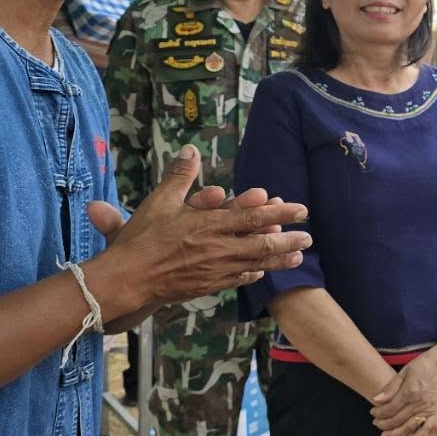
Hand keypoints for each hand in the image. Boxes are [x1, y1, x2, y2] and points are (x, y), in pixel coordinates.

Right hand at [86, 146, 310, 318]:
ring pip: (255, 264)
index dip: (280, 212)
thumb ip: (179, 176)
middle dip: (289, 239)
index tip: (301, 209)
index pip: (253, 217)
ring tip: (298, 257)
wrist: (128, 278)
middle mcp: (218, 248)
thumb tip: (191, 149)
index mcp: (210, 224)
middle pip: (263, 243)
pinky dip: (253, 274)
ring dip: (279, 260)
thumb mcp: (159, 201)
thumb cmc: (142, 238)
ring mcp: (215, 270)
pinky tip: (262, 272)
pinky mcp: (207, 285)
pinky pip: (237, 279)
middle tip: (309, 237)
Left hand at [371, 350, 436, 434]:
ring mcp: (430, 408)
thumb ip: (391, 388)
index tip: (372, 413)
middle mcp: (420, 402)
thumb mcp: (405, 371)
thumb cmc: (425, 363)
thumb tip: (376, 400)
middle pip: (397, 420)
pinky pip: (426, 429)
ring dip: (395, 433)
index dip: (378, 413)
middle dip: (383, 424)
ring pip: (409, 427)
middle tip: (375, 423)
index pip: (389, 408)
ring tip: (385, 434)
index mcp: (410, 391)